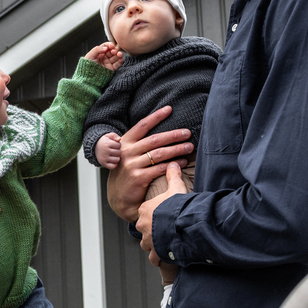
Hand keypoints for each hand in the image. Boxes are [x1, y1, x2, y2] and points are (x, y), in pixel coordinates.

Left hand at [85, 41, 123, 71]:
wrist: (88, 77)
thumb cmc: (87, 66)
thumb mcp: (90, 55)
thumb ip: (97, 49)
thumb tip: (106, 48)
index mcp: (99, 53)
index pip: (106, 46)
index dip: (109, 45)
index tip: (111, 46)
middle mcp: (104, 57)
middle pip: (112, 51)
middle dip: (114, 50)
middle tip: (114, 51)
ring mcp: (108, 63)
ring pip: (116, 57)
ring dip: (119, 55)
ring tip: (119, 54)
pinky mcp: (111, 69)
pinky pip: (117, 64)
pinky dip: (120, 61)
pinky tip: (121, 59)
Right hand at [95, 132, 121, 168]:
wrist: (94, 148)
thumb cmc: (103, 142)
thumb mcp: (107, 136)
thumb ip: (114, 135)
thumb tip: (119, 139)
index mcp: (107, 144)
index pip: (119, 145)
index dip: (118, 145)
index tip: (114, 145)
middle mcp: (105, 151)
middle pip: (119, 152)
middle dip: (117, 151)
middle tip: (113, 150)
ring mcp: (104, 158)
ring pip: (117, 159)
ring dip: (116, 157)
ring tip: (113, 154)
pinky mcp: (103, 164)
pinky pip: (113, 166)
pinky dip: (114, 164)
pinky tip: (112, 160)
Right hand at [106, 107, 194, 222]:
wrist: (118, 199)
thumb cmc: (126, 174)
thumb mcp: (126, 156)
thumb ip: (138, 145)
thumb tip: (160, 133)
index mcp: (124, 143)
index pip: (142, 125)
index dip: (156, 116)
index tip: (169, 109)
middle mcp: (126, 152)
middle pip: (154, 139)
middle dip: (173, 135)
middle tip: (187, 132)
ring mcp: (132, 165)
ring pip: (159, 153)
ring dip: (177, 149)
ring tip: (189, 147)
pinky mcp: (138, 178)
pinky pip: (160, 168)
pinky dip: (173, 165)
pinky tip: (183, 163)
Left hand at [137, 163, 188, 264]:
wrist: (181, 223)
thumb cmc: (177, 205)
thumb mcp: (176, 188)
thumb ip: (173, 175)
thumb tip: (173, 163)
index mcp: (144, 209)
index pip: (144, 211)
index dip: (154, 213)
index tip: (161, 215)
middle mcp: (142, 225)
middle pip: (144, 228)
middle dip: (152, 230)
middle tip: (163, 229)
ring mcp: (148, 239)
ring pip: (147, 243)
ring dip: (154, 244)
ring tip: (164, 243)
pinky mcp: (154, 251)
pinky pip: (154, 257)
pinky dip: (158, 258)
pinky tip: (164, 257)